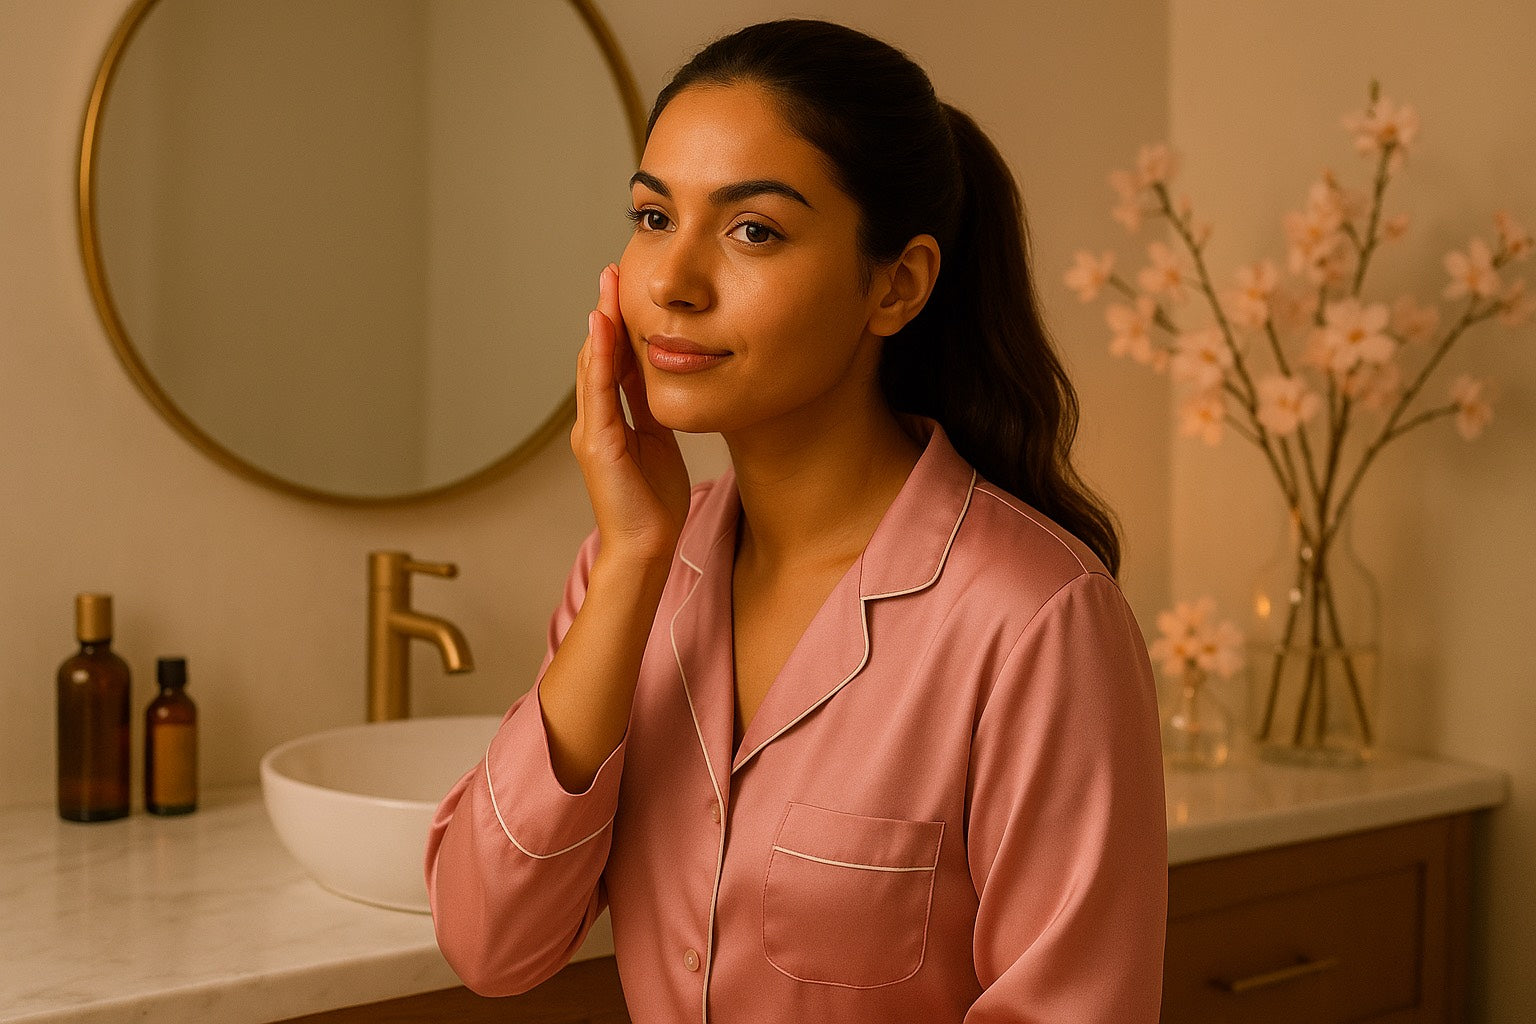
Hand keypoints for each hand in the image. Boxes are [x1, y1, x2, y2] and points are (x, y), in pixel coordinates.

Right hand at [570, 264, 690, 566]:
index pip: (613, 362)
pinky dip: (599, 358)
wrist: (647, 548)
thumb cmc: (655, 504)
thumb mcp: (660, 444)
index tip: (625, 289)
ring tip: (607, 287)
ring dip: (601, 324)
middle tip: (613, 272)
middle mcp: (595, 421)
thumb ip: (653, 411)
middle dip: (606, 312)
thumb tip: (665, 379)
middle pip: (598, 355)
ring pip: (593, 366)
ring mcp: (592, 431)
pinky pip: (598, 392)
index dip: (618, 325)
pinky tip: (603, 328)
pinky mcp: (598, 444)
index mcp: (612, 420)